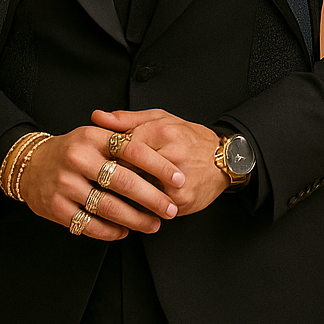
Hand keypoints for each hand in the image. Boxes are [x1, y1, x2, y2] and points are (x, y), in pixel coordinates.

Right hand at [18, 124, 184, 239]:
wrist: (28, 165)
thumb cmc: (71, 151)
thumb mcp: (93, 136)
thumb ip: (122, 138)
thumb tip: (161, 148)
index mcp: (91, 137)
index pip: (132, 149)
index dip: (159, 165)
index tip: (179, 179)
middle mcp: (77, 158)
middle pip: (124, 181)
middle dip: (153, 198)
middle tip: (171, 209)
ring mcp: (65, 184)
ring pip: (108, 207)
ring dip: (135, 219)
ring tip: (152, 224)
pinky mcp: (56, 207)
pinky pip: (89, 224)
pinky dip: (110, 231)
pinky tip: (124, 231)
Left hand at [90, 108, 228, 216]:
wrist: (226, 160)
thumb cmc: (190, 138)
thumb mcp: (161, 119)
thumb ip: (126, 119)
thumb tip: (97, 117)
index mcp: (163, 132)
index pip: (121, 147)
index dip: (106, 156)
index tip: (98, 161)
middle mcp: (171, 155)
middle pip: (127, 171)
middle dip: (112, 176)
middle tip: (100, 179)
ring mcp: (177, 181)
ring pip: (137, 192)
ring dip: (123, 194)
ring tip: (113, 192)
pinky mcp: (182, 201)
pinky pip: (150, 207)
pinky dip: (139, 206)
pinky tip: (133, 203)